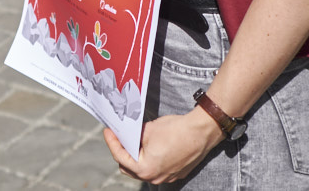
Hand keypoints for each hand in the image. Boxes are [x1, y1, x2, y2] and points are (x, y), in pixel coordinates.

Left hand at [104, 109, 224, 183]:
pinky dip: (150, 159)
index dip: (112, 142)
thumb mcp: (147, 129)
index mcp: (145, 169)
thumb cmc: (175, 130)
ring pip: (143, 169)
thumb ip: (133, 136)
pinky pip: (157, 169)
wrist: (201, 131)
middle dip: (122, 152)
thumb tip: (127, 136)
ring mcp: (167, 177)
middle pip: (129, 168)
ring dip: (136, 157)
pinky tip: (150, 146)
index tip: (108, 132)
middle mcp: (155, 178)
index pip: (120, 157)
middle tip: (119, 137)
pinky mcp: (176, 173)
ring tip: (133, 141)